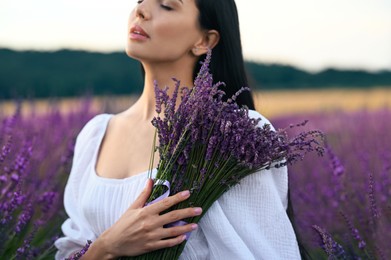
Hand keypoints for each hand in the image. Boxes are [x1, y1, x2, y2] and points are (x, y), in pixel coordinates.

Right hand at [86, 179, 201, 258]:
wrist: (114, 242)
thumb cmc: (123, 223)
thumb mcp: (133, 207)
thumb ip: (144, 194)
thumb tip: (150, 180)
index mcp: (146, 212)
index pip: (165, 203)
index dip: (178, 198)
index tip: (188, 193)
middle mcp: (150, 223)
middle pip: (173, 216)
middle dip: (188, 212)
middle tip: (199, 210)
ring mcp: (152, 236)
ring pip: (173, 231)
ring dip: (186, 228)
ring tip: (196, 225)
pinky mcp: (151, 246)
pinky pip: (167, 243)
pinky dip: (176, 240)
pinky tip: (184, 237)